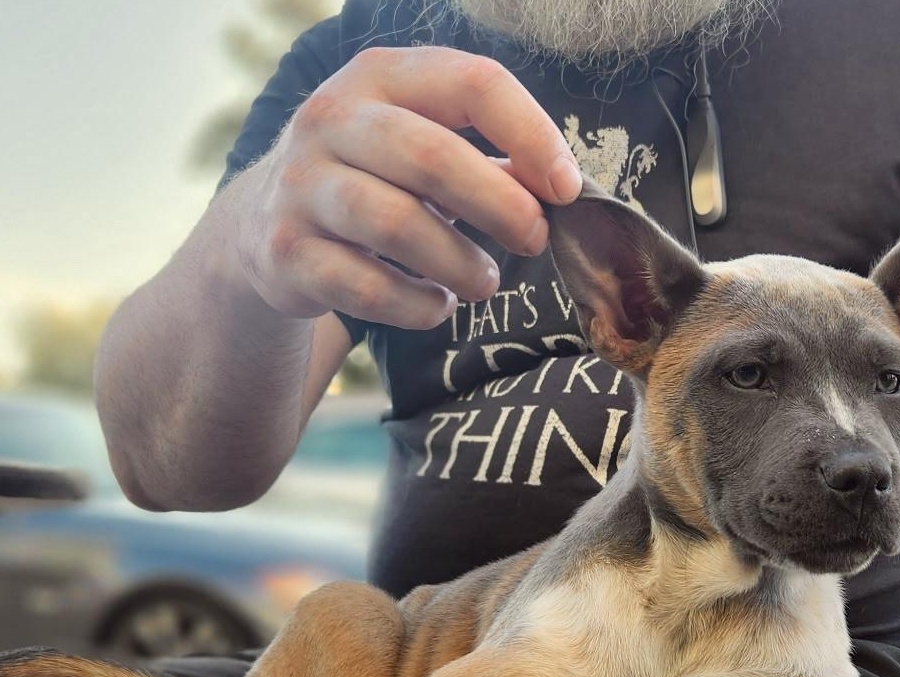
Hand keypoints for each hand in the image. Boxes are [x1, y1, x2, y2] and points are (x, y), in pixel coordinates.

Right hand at [232, 46, 582, 328]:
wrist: (263, 225)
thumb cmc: (373, 181)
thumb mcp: (424, 146)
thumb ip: (492, 158)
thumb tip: (563, 187)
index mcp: (383, 77)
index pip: (472, 82)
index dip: (531, 135)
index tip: (567, 189)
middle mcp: (332, 119)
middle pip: (432, 157)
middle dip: (500, 205)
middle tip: (534, 240)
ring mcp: (302, 185)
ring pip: (396, 225)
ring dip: (459, 264)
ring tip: (484, 283)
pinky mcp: (287, 252)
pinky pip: (365, 287)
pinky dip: (416, 306)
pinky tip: (437, 306)